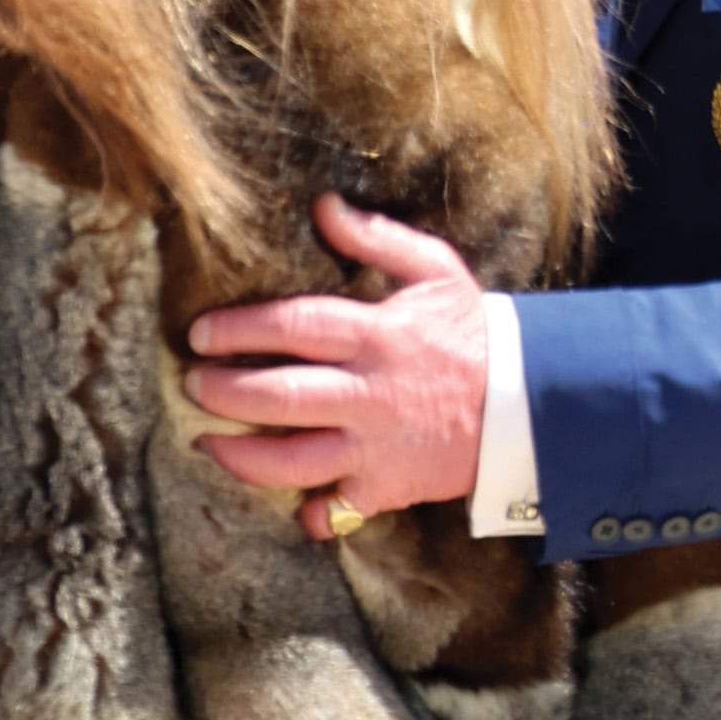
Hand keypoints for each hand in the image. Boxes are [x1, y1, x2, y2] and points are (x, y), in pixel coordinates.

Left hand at [186, 193, 488, 539]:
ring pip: (295, 461)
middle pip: (282, 396)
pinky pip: (337, 509)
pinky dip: (309, 513)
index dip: (241, 328)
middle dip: (226, 392)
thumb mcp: (434, 268)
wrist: (528, 399)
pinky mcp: (389, 487)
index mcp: (377, 334)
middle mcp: (371, 392)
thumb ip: (375, 237)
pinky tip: (286, 505)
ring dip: (242, 456)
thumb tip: (322, 206)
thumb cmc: (471, 329)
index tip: (200, 332)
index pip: (295, 326)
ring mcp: (377, 445)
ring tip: (207, 442)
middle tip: (193, 384)